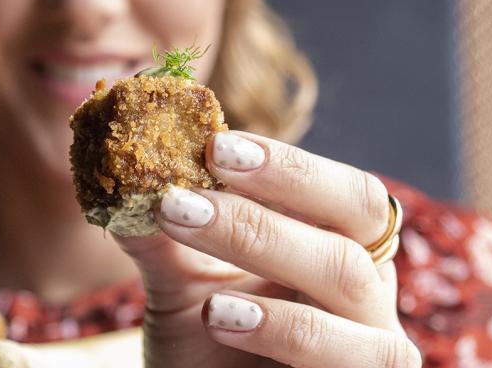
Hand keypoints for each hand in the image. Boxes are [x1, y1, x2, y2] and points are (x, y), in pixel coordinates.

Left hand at [116, 131, 420, 367]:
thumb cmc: (209, 348)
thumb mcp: (181, 286)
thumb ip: (159, 237)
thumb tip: (116, 179)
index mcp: (338, 246)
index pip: (338, 187)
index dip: (288, 163)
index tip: (217, 144)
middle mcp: (368, 284)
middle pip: (361, 210)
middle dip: (287, 178)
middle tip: (215, 158)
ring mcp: (375, 337)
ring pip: (347, 274)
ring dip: (266, 239)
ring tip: (185, 218)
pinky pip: (350, 352)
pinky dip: (282, 326)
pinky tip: (218, 315)